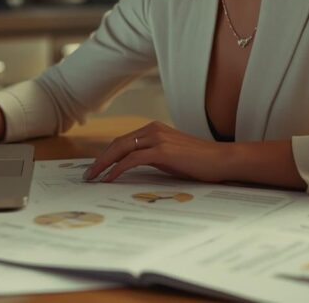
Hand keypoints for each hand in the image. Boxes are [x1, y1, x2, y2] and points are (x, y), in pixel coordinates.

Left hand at [83, 121, 232, 182]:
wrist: (222, 160)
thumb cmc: (199, 162)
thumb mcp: (170, 157)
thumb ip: (152, 157)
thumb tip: (131, 168)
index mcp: (154, 129)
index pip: (122, 140)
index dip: (106, 154)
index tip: (95, 167)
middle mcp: (153, 130)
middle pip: (117, 143)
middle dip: (99, 159)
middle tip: (87, 174)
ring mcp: (157, 138)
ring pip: (121, 149)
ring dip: (103, 164)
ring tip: (92, 178)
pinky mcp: (162, 151)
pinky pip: (132, 160)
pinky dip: (117, 169)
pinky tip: (109, 179)